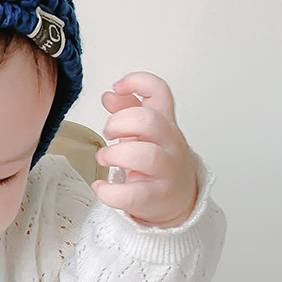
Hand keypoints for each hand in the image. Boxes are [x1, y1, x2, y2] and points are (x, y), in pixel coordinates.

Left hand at [91, 72, 197, 227]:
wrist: (179, 200)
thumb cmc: (158, 161)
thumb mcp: (145, 132)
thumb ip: (128, 110)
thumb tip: (110, 95)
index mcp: (165, 122)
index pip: (160, 91)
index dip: (138, 81)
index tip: (118, 87)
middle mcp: (169, 144)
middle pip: (148, 121)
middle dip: (118, 123)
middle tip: (108, 133)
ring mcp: (166, 171)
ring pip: (144, 156)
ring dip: (114, 155)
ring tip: (104, 158)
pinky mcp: (155, 197)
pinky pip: (130, 194)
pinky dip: (108, 191)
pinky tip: (101, 187)